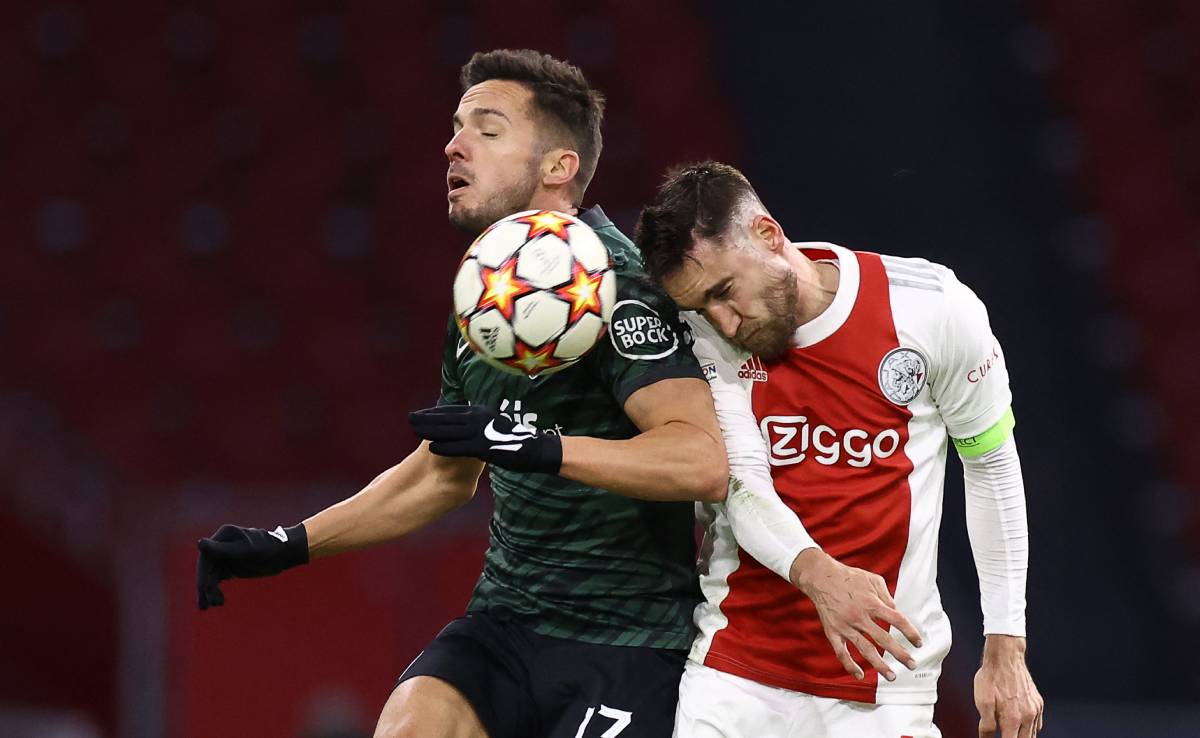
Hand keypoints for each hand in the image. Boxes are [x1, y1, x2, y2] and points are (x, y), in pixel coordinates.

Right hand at [196, 523, 308, 609]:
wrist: (284, 554)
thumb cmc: (268, 548)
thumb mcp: (246, 550)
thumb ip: (223, 549)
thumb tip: (199, 543)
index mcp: (224, 536)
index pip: (206, 557)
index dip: (202, 574)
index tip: (202, 590)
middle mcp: (221, 545)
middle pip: (207, 568)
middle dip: (206, 587)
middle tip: (208, 604)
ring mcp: (224, 556)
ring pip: (211, 576)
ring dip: (210, 592)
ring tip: (216, 604)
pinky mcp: (229, 567)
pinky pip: (217, 580)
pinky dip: (216, 591)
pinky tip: (219, 602)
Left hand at [409, 405, 562, 473]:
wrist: (534, 449)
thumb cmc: (512, 440)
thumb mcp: (492, 426)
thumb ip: (476, 424)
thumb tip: (462, 426)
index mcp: (480, 412)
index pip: (451, 410)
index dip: (433, 412)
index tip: (419, 414)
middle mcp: (479, 418)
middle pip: (447, 418)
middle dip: (427, 419)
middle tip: (410, 419)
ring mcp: (481, 432)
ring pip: (450, 430)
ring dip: (431, 430)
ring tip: (414, 431)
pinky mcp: (484, 447)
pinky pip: (460, 447)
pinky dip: (444, 446)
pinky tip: (431, 448)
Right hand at [789, 548, 923, 680]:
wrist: (821, 577)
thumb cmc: (849, 577)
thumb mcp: (873, 580)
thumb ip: (886, 596)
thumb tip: (896, 611)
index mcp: (871, 603)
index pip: (897, 620)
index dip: (910, 633)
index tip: (918, 643)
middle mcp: (859, 616)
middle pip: (884, 639)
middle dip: (900, 654)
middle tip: (911, 664)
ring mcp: (845, 626)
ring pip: (865, 649)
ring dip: (880, 665)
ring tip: (891, 676)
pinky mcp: (833, 632)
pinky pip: (841, 652)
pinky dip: (850, 665)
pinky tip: (860, 675)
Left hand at [974, 635, 1042, 737]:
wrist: (1005, 657)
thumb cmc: (992, 677)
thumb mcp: (982, 702)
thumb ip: (986, 725)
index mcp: (1013, 719)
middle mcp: (1027, 716)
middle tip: (1005, 736)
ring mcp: (1035, 709)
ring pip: (1033, 734)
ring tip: (1012, 734)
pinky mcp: (1038, 703)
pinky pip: (1038, 723)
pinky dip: (1031, 729)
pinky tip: (1022, 727)